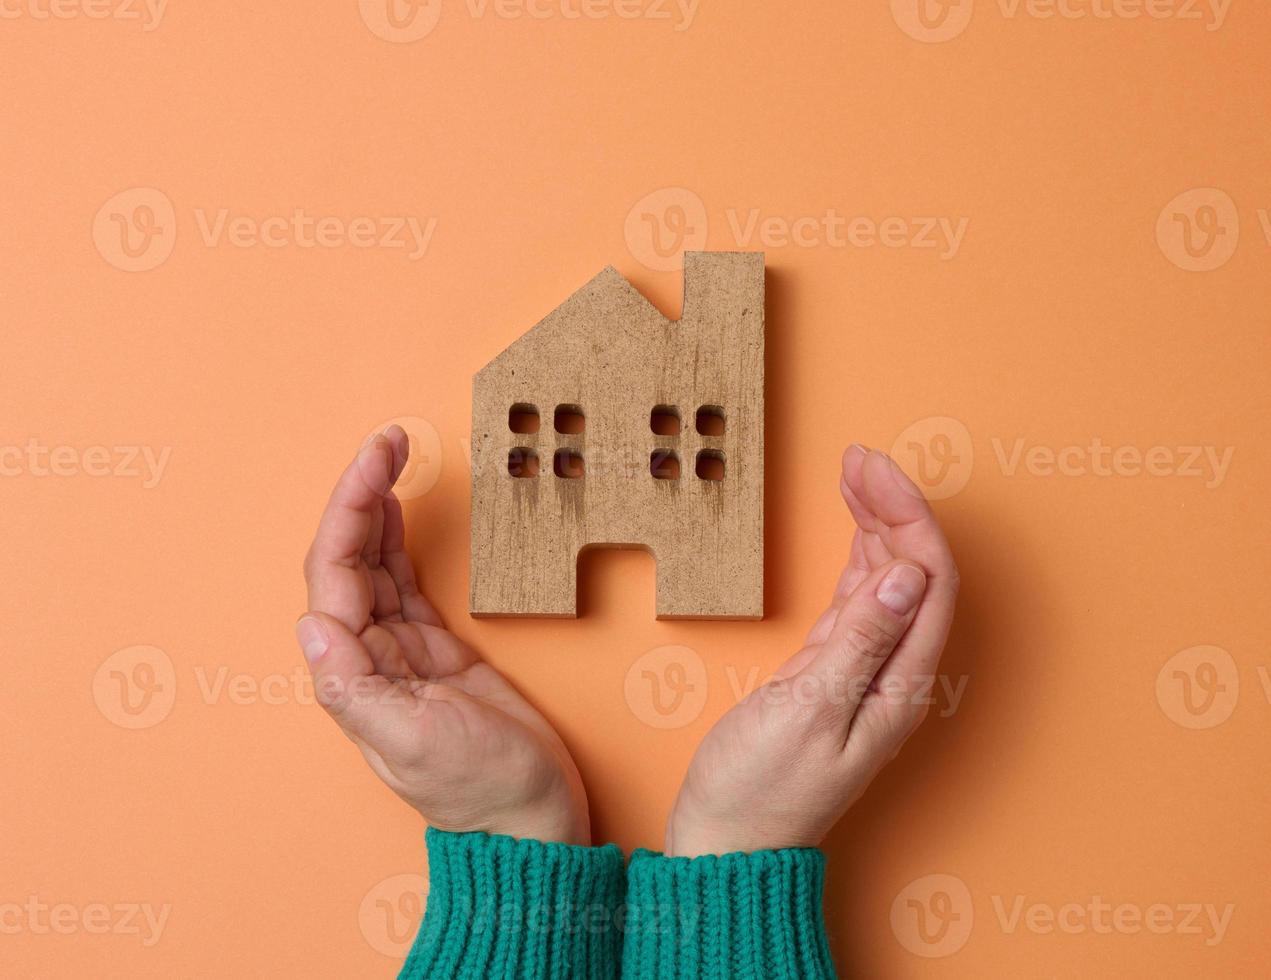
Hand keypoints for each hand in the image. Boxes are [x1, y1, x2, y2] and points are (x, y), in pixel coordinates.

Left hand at [296, 427, 589, 845]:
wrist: (531, 818)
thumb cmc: (481, 789)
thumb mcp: (418, 744)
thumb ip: (357, 691)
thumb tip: (311, 629)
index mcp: (352, 675)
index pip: (334, 574)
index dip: (349, 511)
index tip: (376, 461)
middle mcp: (365, 656)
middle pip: (347, 559)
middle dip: (359, 495)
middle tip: (387, 439)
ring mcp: (399, 649)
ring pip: (373, 564)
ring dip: (374, 510)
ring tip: (388, 457)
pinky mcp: (434, 647)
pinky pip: (404, 582)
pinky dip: (398, 542)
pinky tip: (396, 511)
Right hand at [665, 445, 958, 856]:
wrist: (728, 843)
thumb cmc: (761, 790)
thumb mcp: (809, 710)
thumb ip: (859, 641)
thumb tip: (906, 573)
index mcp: (900, 682)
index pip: (927, 578)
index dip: (907, 515)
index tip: (872, 468)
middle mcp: (895, 673)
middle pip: (913, 572)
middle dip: (894, 507)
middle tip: (859, 456)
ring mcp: (866, 672)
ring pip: (888, 582)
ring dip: (877, 526)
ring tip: (855, 474)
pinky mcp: (833, 674)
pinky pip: (860, 602)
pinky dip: (857, 560)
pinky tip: (854, 533)